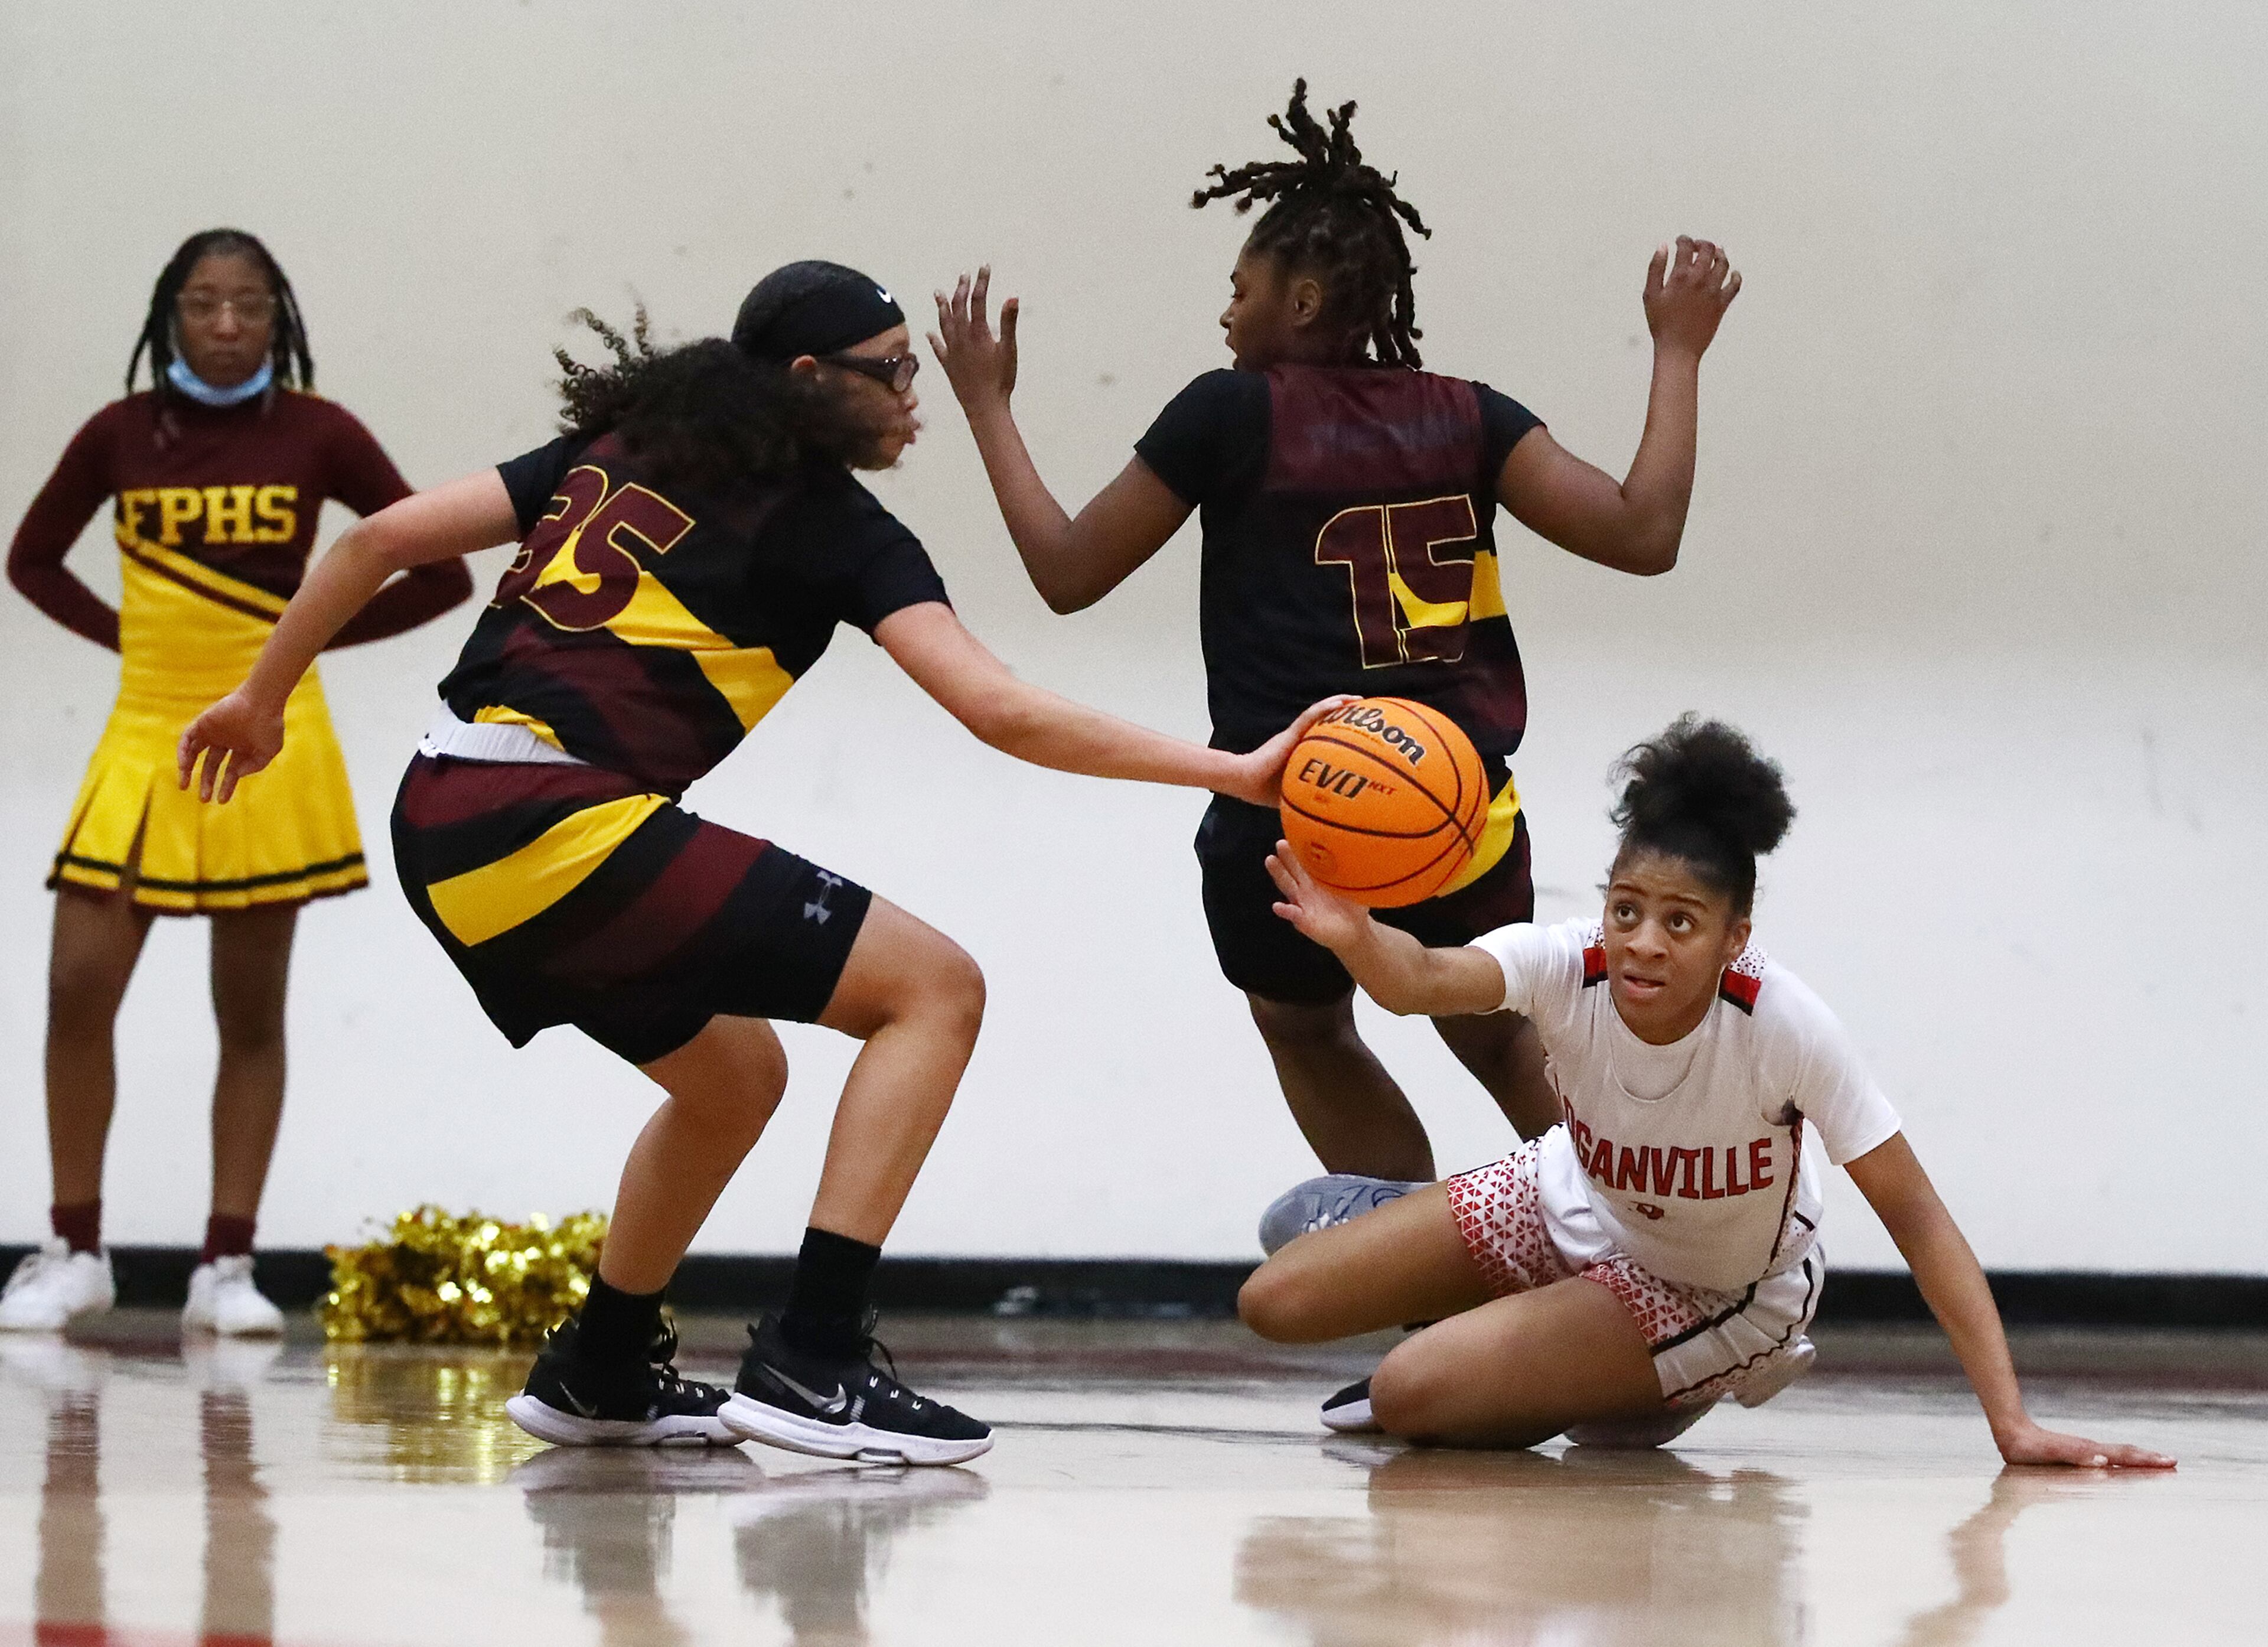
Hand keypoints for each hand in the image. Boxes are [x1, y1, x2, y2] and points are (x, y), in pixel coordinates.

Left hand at [177, 688, 284, 802]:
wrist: (262, 702)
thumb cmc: (269, 725)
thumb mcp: (268, 751)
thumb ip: (255, 765)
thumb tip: (236, 775)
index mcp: (242, 748)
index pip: (231, 771)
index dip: (226, 786)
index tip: (221, 801)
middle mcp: (226, 741)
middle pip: (211, 765)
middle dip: (207, 782)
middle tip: (203, 799)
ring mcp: (213, 732)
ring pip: (195, 753)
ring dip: (188, 769)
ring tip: (184, 785)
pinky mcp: (203, 723)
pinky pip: (187, 739)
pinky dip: (182, 752)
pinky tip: (183, 766)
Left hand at [928, 265, 1019, 417]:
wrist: (984, 407)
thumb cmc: (1001, 380)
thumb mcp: (1009, 349)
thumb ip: (1009, 322)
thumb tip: (1012, 297)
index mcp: (977, 332)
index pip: (978, 300)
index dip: (982, 282)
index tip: (984, 267)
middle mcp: (961, 338)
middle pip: (958, 307)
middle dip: (962, 289)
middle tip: (964, 275)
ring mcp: (952, 351)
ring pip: (944, 323)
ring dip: (942, 306)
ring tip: (938, 292)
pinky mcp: (948, 365)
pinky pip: (938, 348)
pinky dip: (934, 339)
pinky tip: (929, 333)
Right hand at [1221, 695, 1355, 806]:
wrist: (1246, 782)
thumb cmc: (1266, 792)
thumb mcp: (1297, 795)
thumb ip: (1312, 799)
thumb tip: (1334, 816)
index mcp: (1304, 752)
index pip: (1327, 737)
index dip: (1345, 731)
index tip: (1364, 731)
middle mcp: (1302, 740)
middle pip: (1327, 721)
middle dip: (1346, 714)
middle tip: (1366, 709)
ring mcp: (1296, 734)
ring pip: (1320, 713)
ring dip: (1338, 704)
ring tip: (1357, 699)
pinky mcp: (1291, 733)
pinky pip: (1310, 716)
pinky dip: (1325, 708)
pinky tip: (1340, 703)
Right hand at [1264, 838, 1374, 956]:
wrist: (1355, 932)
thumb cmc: (1353, 906)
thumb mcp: (1356, 887)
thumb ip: (1355, 872)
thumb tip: (1366, 849)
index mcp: (1317, 878)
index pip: (1306, 860)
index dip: (1301, 849)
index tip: (1296, 834)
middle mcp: (1306, 888)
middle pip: (1293, 869)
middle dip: (1286, 856)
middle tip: (1281, 843)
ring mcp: (1303, 904)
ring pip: (1288, 887)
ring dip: (1278, 873)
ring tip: (1270, 860)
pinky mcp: (1304, 922)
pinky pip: (1293, 915)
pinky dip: (1285, 911)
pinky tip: (1278, 906)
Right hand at [1644, 236, 1740, 358]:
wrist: (1678, 350)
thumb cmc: (1661, 324)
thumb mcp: (1650, 295)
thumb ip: (1655, 268)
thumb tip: (1663, 246)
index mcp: (1680, 277)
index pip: (1686, 246)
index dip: (1683, 239)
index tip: (1680, 241)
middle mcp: (1700, 280)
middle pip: (1708, 250)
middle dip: (1702, 243)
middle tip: (1697, 246)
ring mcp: (1713, 291)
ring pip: (1723, 263)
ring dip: (1720, 254)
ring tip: (1715, 254)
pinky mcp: (1722, 304)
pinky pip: (1735, 285)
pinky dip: (1736, 276)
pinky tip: (1732, 273)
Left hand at [1993, 1418, 2174, 1470]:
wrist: (2012, 1433)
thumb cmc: (2028, 1449)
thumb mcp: (2050, 1454)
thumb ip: (2075, 1456)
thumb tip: (2101, 1458)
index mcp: (2090, 1451)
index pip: (2124, 1456)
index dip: (2146, 1461)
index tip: (2170, 1463)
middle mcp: (2091, 1449)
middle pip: (2126, 1453)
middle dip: (2150, 1459)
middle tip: (2174, 1463)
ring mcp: (2086, 1450)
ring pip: (2119, 1453)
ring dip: (2139, 1459)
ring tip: (2158, 1462)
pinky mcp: (2078, 1452)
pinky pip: (2107, 1456)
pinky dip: (2123, 1459)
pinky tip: (2125, 1464)